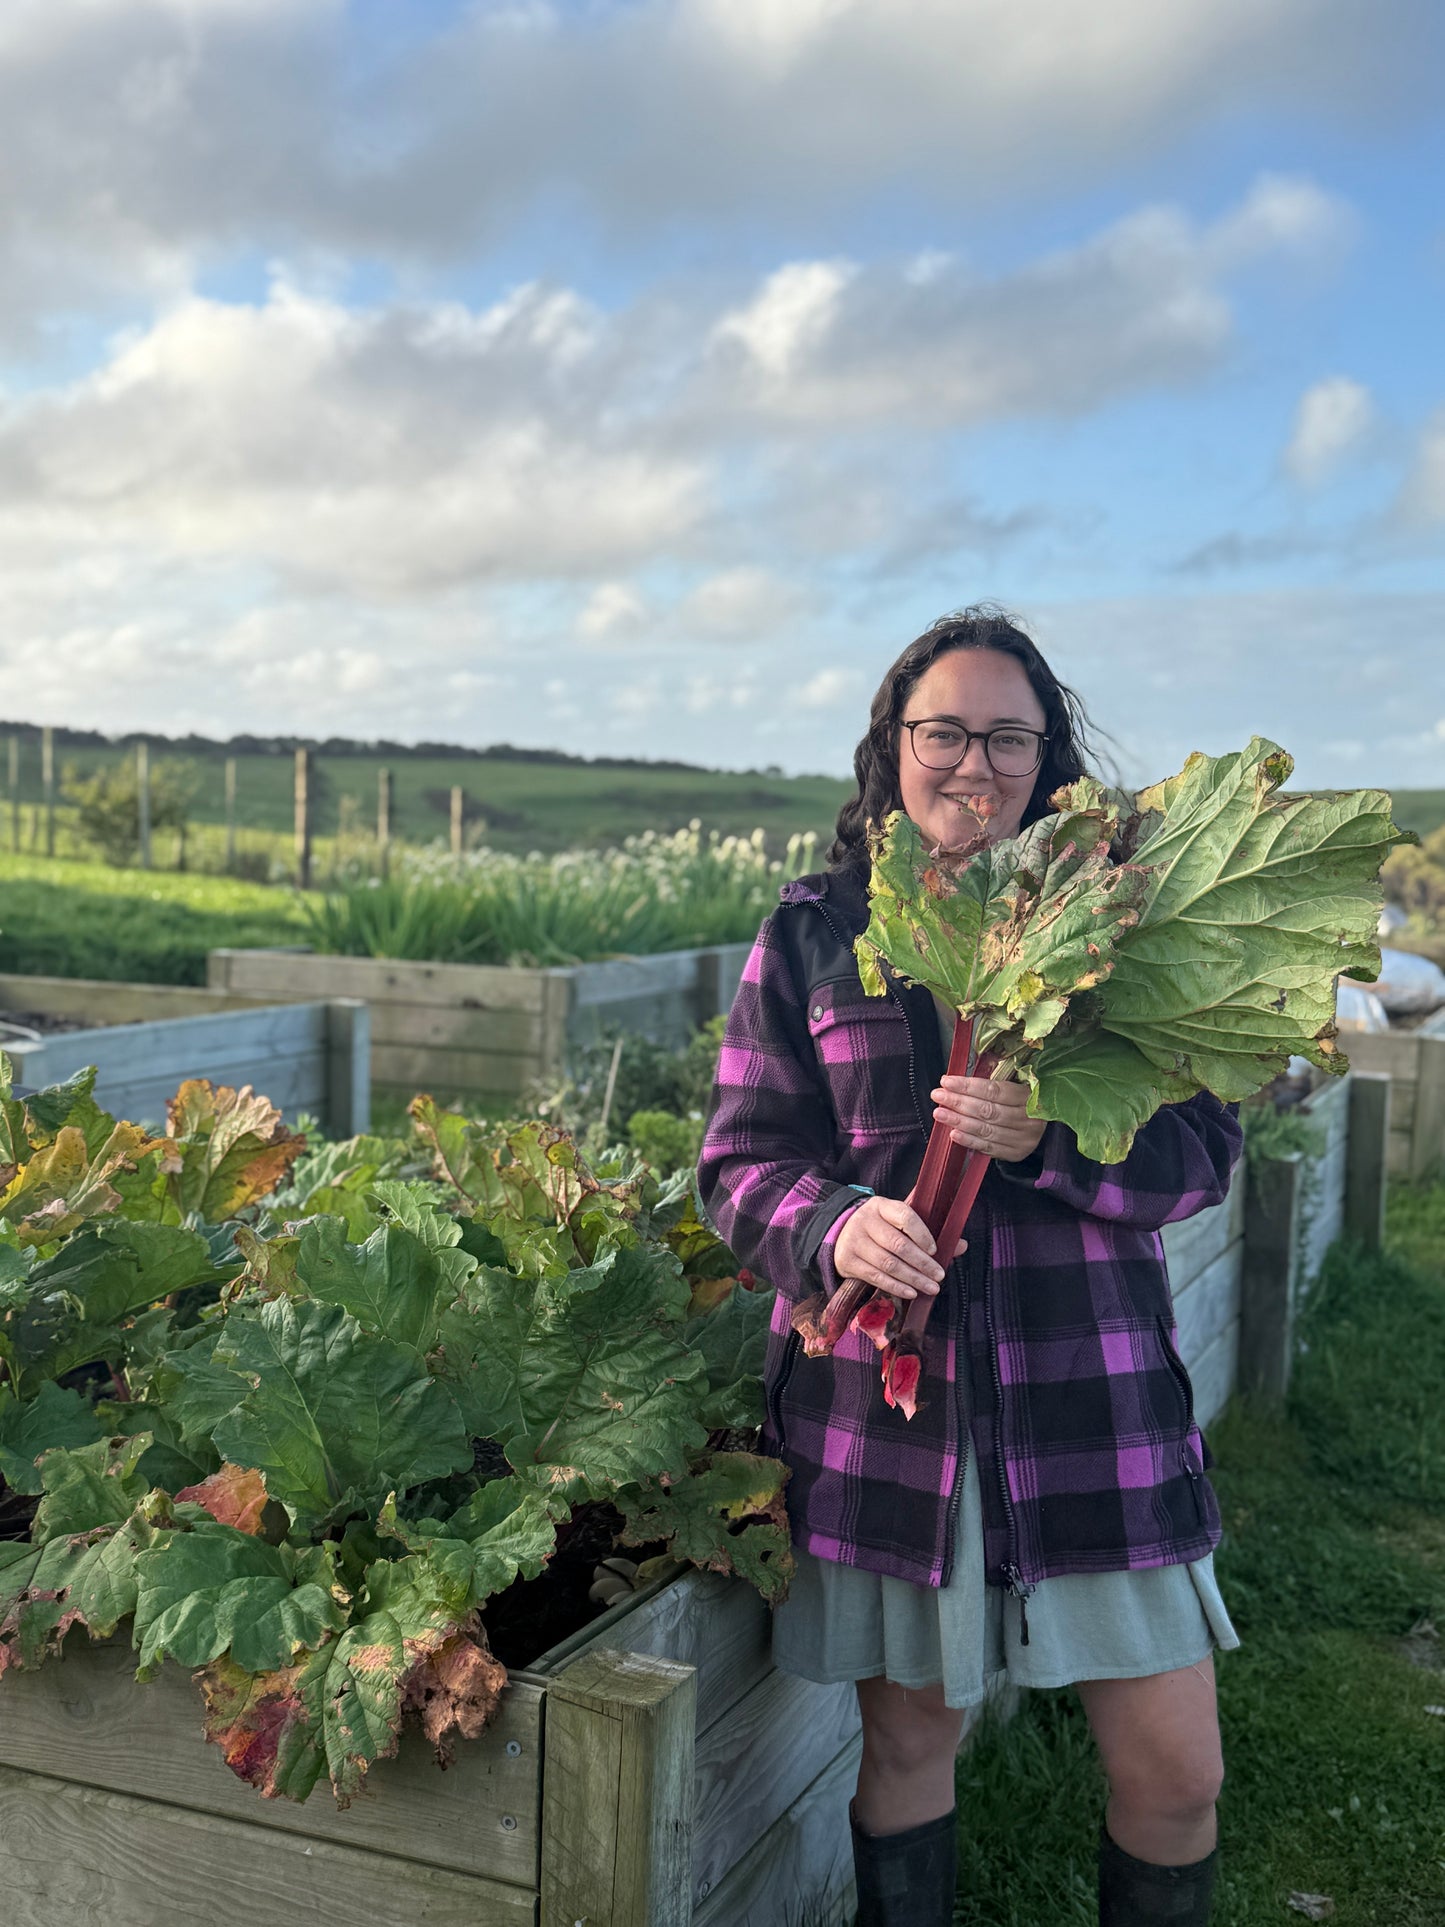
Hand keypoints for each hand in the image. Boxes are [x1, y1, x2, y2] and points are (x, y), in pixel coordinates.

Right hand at [833, 1195, 966, 1302]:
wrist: (840, 1234)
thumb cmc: (879, 1228)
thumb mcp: (897, 1222)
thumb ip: (928, 1232)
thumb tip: (961, 1245)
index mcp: (881, 1206)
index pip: (904, 1215)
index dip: (922, 1233)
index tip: (935, 1250)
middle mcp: (865, 1221)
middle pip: (898, 1244)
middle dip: (922, 1263)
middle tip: (939, 1275)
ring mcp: (854, 1241)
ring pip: (888, 1263)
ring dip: (913, 1278)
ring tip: (931, 1287)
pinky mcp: (848, 1261)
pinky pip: (875, 1277)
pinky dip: (895, 1286)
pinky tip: (911, 1292)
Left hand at [932, 1074, 1046, 1163]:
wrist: (1042, 1125)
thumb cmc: (1023, 1100)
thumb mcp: (1016, 1084)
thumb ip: (993, 1080)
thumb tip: (961, 1076)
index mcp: (1029, 1096)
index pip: (995, 1090)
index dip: (968, 1086)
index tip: (946, 1081)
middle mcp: (1029, 1118)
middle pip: (988, 1110)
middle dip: (959, 1102)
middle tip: (938, 1096)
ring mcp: (1023, 1138)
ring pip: (986, 1129)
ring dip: (959, 1121)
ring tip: (940, 1113)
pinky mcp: (1016, 1153)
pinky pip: (988, 1147)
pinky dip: (969, 1141)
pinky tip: (953, 1134)